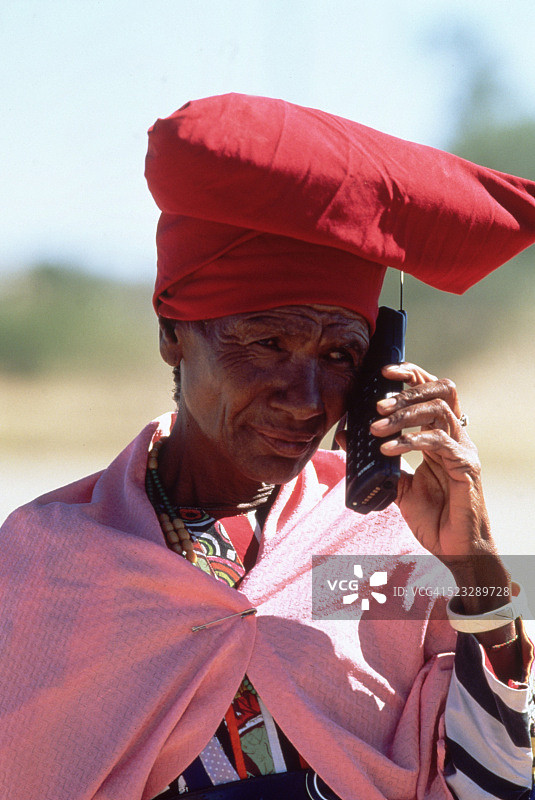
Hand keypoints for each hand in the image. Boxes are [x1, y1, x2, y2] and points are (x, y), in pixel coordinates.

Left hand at [366, 361, 492, 563]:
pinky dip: (410, 441)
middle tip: (377, 404)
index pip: (430, 392)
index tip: (384, 372)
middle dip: (407, 391)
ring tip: (377, 429)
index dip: (411, 375)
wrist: (457, 552)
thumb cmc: (433, 518)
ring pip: (440, 409)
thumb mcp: (398, 486)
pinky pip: (439, 442)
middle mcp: (455, 437)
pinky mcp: (466, 467)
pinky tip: (388, 449)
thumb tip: (347, 437)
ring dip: (404, 414)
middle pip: (441, 390)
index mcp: (441, 436)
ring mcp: (463, 450)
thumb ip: (378, 461)